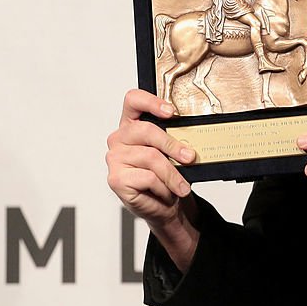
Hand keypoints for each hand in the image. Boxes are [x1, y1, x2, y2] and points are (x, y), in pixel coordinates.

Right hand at [106, 89, 198, 269]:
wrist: (163, 205)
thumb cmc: (165, 175)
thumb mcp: (172, 153)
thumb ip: (175, 140)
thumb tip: (191, 139)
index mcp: (132, 124)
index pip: (133, 100)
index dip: (150, 102)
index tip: (171, 112)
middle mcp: (119, 138)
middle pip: (146, 130)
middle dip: (173, 145)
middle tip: (190, 157)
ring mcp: (115, 158)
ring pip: (151, 157)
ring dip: (172, 174)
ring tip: (182, 185)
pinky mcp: (116, 178)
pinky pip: (148, 177)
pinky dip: (163, 187)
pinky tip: (165, 192)